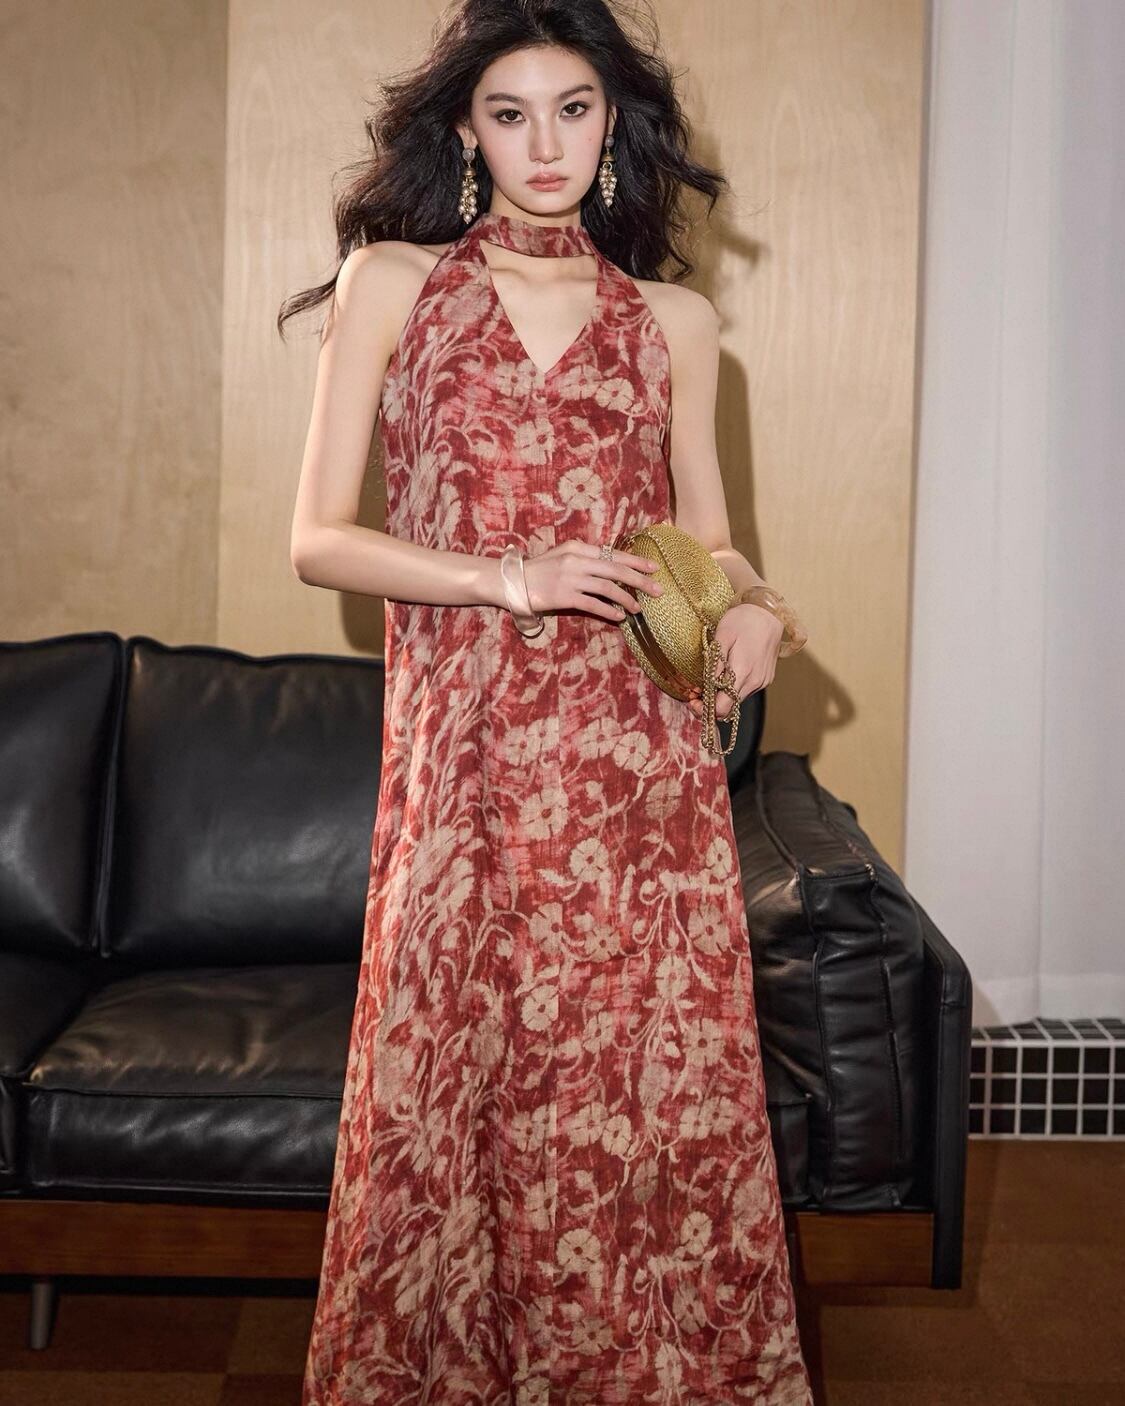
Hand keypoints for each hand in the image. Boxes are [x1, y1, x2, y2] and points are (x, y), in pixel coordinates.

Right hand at [521, 540, 662, 621]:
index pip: (613, 554)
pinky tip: (619, 616)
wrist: (514, 581)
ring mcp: (570, 578)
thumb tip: (613, 566)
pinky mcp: (563, 596)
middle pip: (615, 570)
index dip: (635, 561)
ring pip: (607, 588)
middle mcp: (576, 561)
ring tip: (638, 608)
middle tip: (658, 589)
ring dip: (626, 599)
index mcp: (578, 548)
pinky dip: (609, 611)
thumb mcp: (564, 556)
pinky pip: (592, 604)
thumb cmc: (541, 569)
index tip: (653, 567)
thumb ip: (586, 558)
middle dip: (640, 580)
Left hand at [685, 602, 784, 719]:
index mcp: (742, 672)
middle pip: (729, 707)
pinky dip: (733, 689)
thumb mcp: (722, 636)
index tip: (693, 700)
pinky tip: (725, 676)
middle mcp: (754, 681)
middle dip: (710, 704)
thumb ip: (715, 663)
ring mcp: (762, 681)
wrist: (769, 612)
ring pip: (737, 700)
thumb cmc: (743, 620)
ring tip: (708, 682)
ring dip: (722, 696)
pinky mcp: (765, 678)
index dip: (705, 709)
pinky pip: (745, 691)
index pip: (723, 708)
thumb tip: (707, 685)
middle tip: (696, 693)